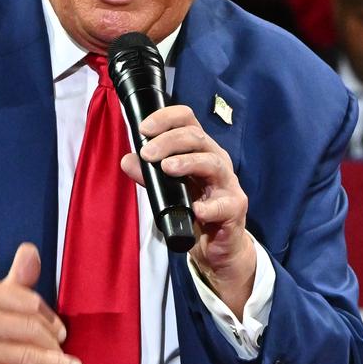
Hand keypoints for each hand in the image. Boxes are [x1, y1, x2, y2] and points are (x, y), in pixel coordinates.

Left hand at [125, 104, 255, 314]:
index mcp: (200, 150)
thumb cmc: (194, 210)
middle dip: (169, 141)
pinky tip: (196, 210)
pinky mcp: (235, 208)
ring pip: (212, 163)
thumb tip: (127, 160)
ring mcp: (228, 184)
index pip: (188, 120)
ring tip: (167, 168)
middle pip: (197, 137)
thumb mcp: (167, 190)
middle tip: (147, 154)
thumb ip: (148, 175)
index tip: (143, 129)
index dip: (166, 118)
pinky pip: (224, 205)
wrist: (217, 245)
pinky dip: (209, 207)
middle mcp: (216, 161)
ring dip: (188, 162)